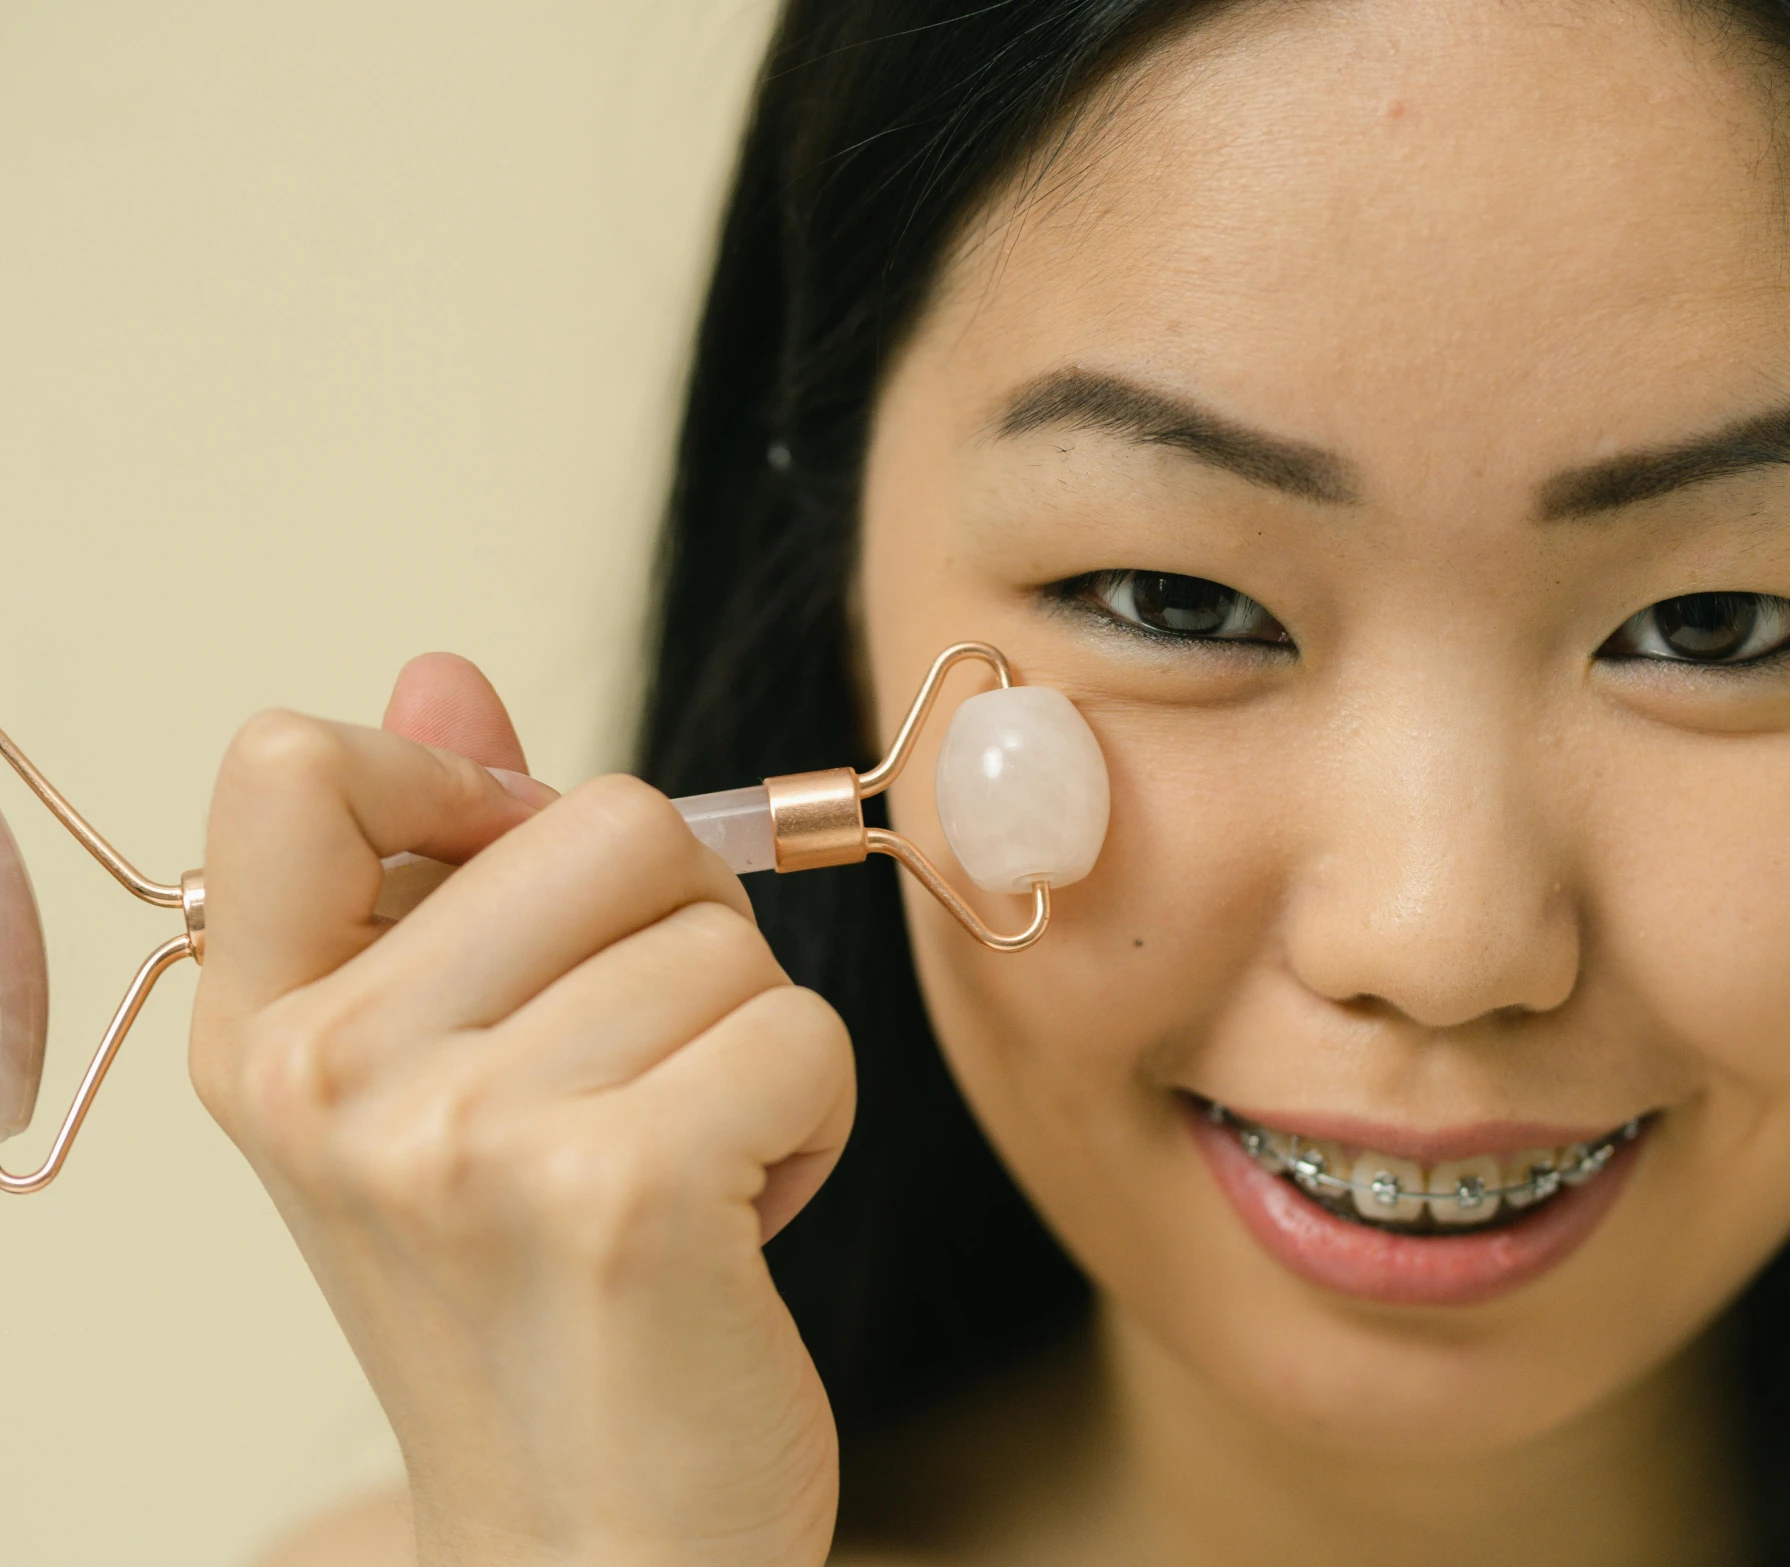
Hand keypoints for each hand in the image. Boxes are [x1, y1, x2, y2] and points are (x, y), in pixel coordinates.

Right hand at [189, 654, 849, 1565]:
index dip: (448, 773)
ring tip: (682, 1176)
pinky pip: (800, 1033)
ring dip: (750, 1046)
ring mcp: (470, 1136)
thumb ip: (439, 876)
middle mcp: (339, 1079)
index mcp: (271, 1038)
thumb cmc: (540, 1312)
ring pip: (726, 936)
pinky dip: (812, 1118)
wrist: (592, 1551)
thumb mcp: (440, 1093)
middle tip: (638, 1084)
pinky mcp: (623, 1190)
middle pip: (611, 820)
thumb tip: (449, 675)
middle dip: (678, 937)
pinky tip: (741, 1221)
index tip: (516, 871)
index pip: (290, 763)